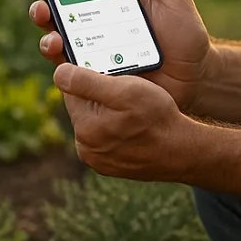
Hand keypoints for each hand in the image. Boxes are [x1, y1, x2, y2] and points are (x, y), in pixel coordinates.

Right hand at [16, 0, 213, 113]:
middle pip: (55, 3)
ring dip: (43, 21)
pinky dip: (57, 55)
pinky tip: (57, 44)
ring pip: (54, 33)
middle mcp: (94, 23)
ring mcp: (91, 51)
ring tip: (44, 13)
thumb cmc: (185, 34)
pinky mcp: (94, 76)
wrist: (196, 77)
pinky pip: (67, 67)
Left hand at [52, 63, 190, 181]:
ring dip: (107, 112)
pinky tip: (134, 125)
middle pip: (83, 107)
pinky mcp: (109, 167)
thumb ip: (87, 81)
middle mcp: (85, 149)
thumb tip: (57, 72)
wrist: (182, 151)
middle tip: (126, 91)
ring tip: (132, 109)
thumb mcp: (125, 90)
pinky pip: (105, 139)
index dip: (89, 75)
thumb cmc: (157, 117)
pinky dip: (115, 129)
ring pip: (95, 123)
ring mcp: (98, 161)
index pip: (72, 90)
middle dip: (99, 95)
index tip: (108, 72)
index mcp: (84, 128)